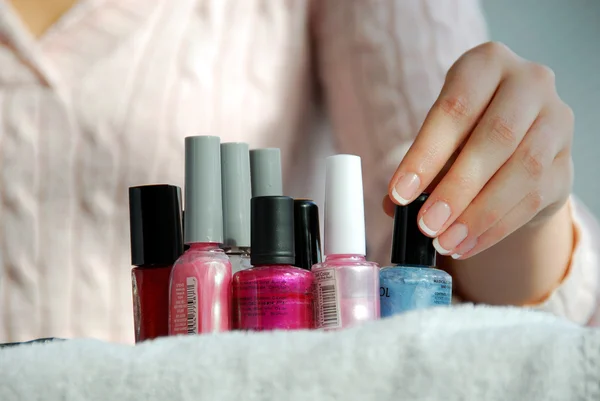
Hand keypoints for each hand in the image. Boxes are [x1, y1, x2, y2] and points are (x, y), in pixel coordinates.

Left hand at [385, 42, 573, 259]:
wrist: (514, 142)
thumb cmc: (465, 131)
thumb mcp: (439, 136)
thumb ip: (417, 166)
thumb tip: (392, 206)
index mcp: (488, 63)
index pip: (455, 107)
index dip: (426, 153)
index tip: (400, 193)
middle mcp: (530, 83)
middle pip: (495, 137)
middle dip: (456, 188)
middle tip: (426, 224)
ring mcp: (556, 122)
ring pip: (522, 171)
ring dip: (479, 214)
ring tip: (444, 241)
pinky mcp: (565, 163)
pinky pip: (534, 199)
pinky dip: (496, 228)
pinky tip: (466, 244)